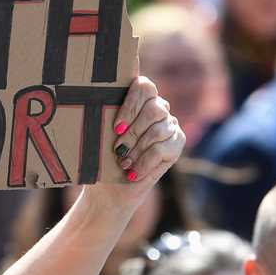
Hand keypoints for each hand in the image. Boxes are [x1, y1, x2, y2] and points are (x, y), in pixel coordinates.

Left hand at [80, 76, 184, 211]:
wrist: (110, 187)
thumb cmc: (102, 157)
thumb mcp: (100, 135)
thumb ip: (106, 118)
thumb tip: (98, 109)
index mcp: (138, 98)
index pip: (144, 86)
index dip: (132, 105)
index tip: (117, 127)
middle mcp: (158, 107)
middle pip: (154, 109)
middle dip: (133, 131)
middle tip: (118, 148)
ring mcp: (169, 124)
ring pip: (158, 130)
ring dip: (137, 149)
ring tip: (123, 162)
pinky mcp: (177, 144)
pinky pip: (163, 149)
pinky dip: (145, 163)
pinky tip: (133, 173)